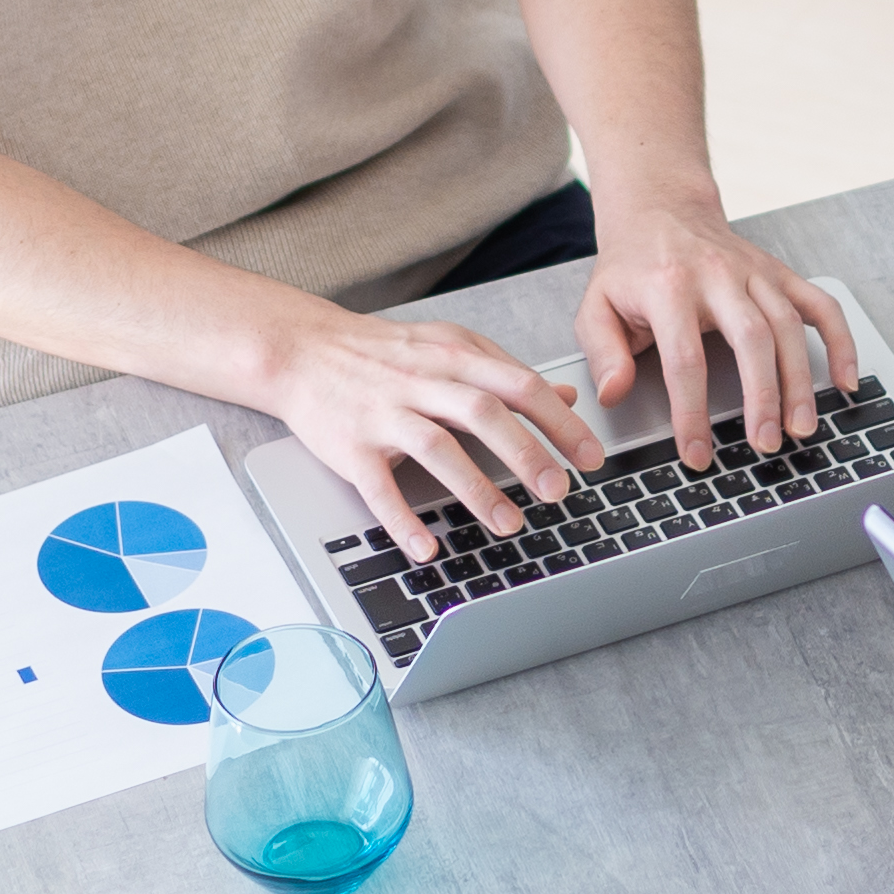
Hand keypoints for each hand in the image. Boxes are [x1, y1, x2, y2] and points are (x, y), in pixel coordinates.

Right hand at [266, 310, 602, 561]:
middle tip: (559, 492)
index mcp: (454, 356)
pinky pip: (377, 486)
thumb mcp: (449, 348)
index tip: (591, 455)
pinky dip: (402, 519)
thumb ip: (504, 371)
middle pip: (484, 412)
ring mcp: (384, 412)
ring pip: (437, 447)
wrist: (302, 350)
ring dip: (476, 489)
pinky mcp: (349, 446)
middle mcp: (422, 380)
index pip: (519, 383)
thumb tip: (564, 394)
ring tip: (509, 525)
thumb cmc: (382, 353)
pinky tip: (426, 546)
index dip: (560, 421)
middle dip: (527, 453)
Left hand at [574, 194, 862, 468]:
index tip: (697, 453)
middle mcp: (717, 275)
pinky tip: (847, 380)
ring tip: (801, 427)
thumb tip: (613, 394)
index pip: (684, 358)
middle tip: (765, 444)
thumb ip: (603, 353)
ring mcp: (754, 272)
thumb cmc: (630, 268)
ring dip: (800, 380)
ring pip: (788, 326)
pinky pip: (820, 305)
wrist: (660, 210)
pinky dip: (841, 341)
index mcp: (668, 286)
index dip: (691, 411)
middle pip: (751, 338)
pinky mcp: (779, 273)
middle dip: (762, 396)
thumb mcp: (596, 306)